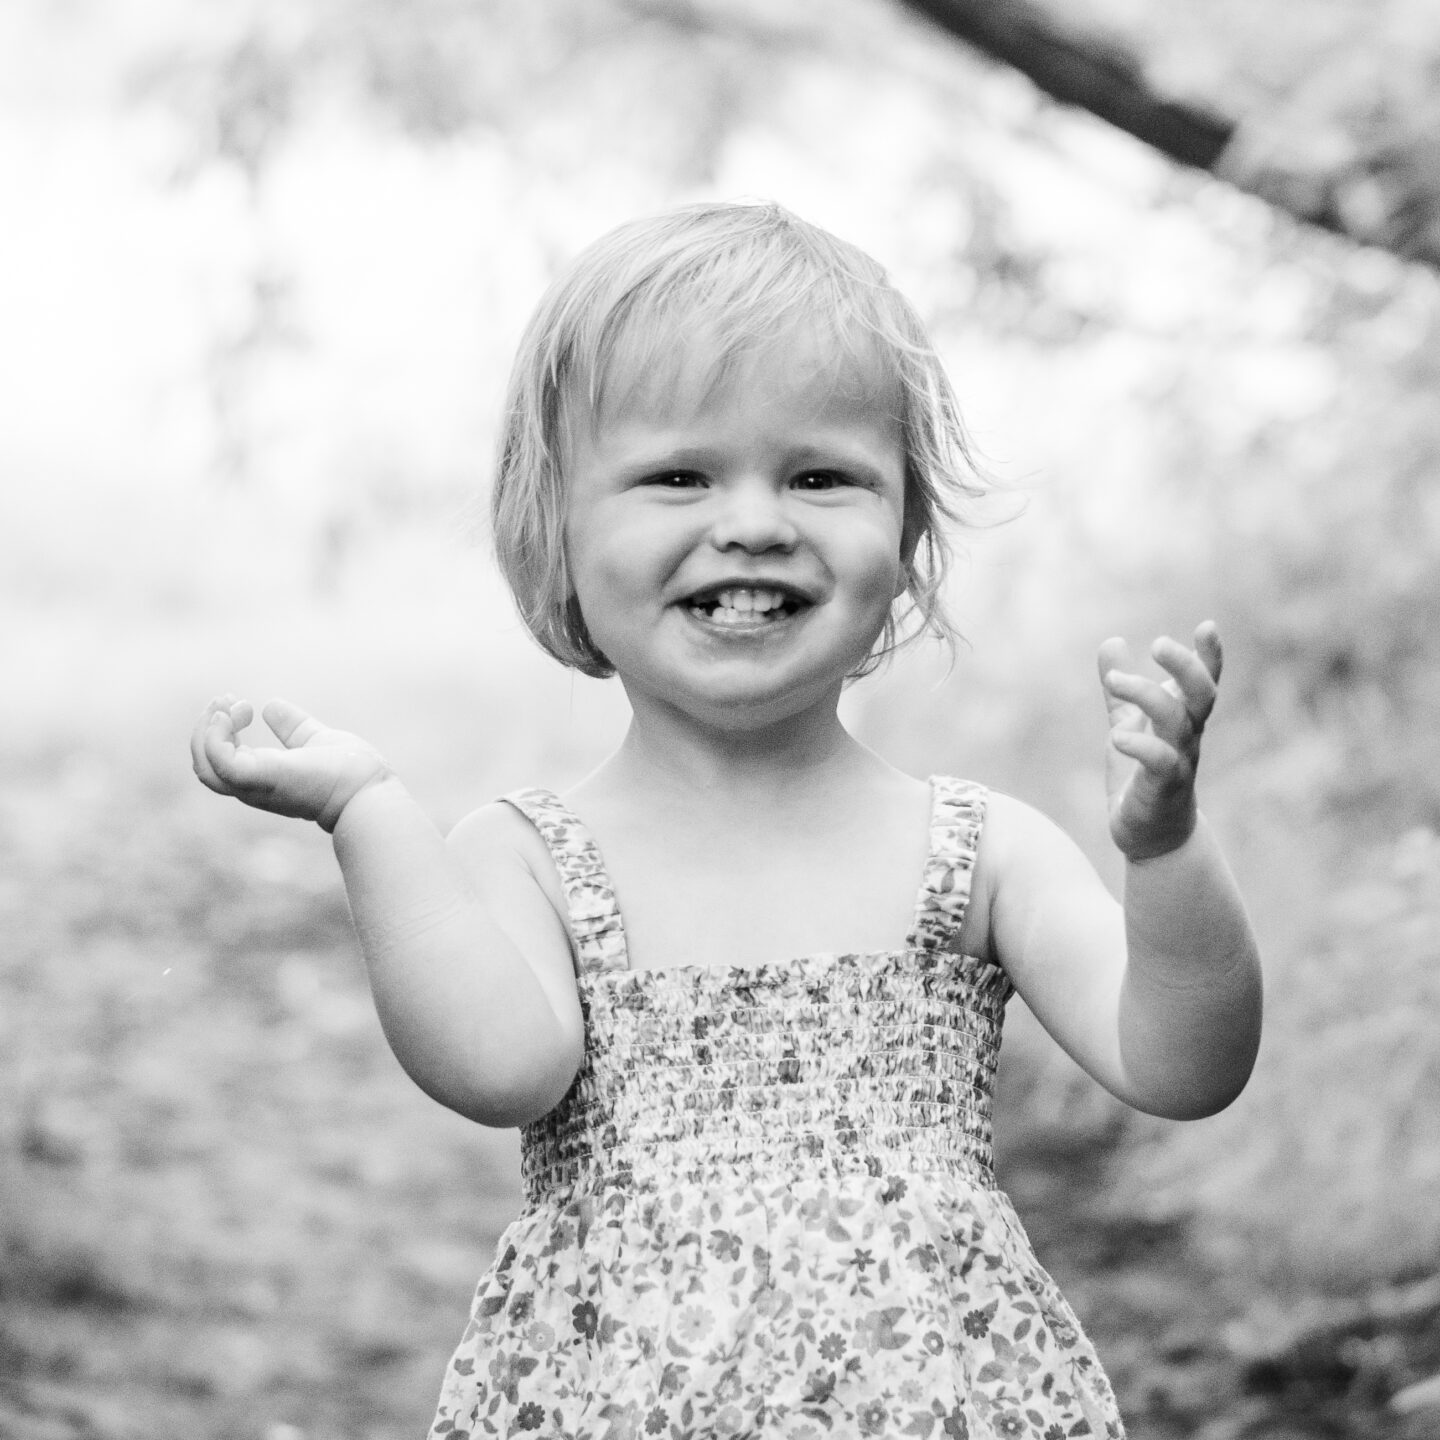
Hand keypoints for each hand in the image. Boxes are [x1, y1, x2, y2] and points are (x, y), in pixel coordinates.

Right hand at [190, 695, 393, 832]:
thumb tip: (271, 705)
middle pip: (204, 763)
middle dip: (207, 726)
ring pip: (204, 764)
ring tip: (230, 703)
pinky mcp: (258, 778)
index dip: (220, 729)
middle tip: (228, 698)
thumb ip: (293, 727)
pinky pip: (218, 759)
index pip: (221, 759)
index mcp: (262, 777)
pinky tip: (234, 713)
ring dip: (208, 728)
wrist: (367, 790)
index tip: (240, 702)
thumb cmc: (350, 772)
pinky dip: (216, 735)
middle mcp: (252, 786)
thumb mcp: (313, 740)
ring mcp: (253, 785)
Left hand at [1097, 622, 1221, 861]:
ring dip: (1149, 696)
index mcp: (1183, 719)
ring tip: (1114, 681)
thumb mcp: (1126, 723)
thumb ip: (1120, 689)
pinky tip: (1117, 737)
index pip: (1205, 682)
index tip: (1207, 626)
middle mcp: (1188, 737)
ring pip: (1179, 722)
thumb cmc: (1141, 776)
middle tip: (1159, 644)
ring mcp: (1180, 762)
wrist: (1148, 836)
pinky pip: (1161, 763)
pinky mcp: (1162, 789)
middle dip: (1186, 667)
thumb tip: (1112, 640)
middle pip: (1202, 695)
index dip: (1210, 656)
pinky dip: (1141, 747)